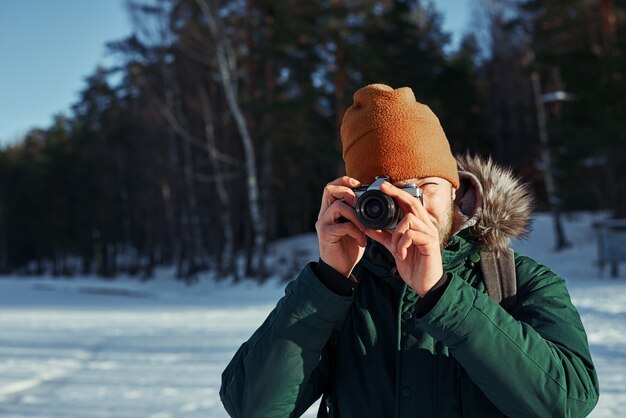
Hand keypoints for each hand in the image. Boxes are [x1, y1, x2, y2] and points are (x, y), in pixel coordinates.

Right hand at [315, 176, 366, 277]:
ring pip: (338, 206)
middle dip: (348, 191)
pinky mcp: (325, 235)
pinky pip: (343, 226)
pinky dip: (356, 232)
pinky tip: (362, 241)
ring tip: (365, 227)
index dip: (344, 181)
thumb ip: (358, 215)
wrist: (339, 269)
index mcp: (330, 210)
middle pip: (329, 190)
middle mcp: (324, 214)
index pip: (332, 187)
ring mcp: (323, 224)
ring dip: (356, 215)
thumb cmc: (348, 247)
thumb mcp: (356, 227)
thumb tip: (374, 202)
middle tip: (359, 203)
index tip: (358, 184)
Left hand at [365, 182, 443, 296]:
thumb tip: (368, 227)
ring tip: (395, 247)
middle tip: (383, 188)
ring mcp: (430, 234)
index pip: (409, 202)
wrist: (424, 285)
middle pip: (413, 203)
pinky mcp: (430, 244)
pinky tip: (401, 254)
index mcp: (419, 225)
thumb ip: (384, 236)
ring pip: (409, 219)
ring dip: (396, 233)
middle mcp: (426, 226)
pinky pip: (411, 235)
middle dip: (396, 194)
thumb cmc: (413, 265)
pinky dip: (402, 244)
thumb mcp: (395, 248)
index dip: (397, 193)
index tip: (382, 186)